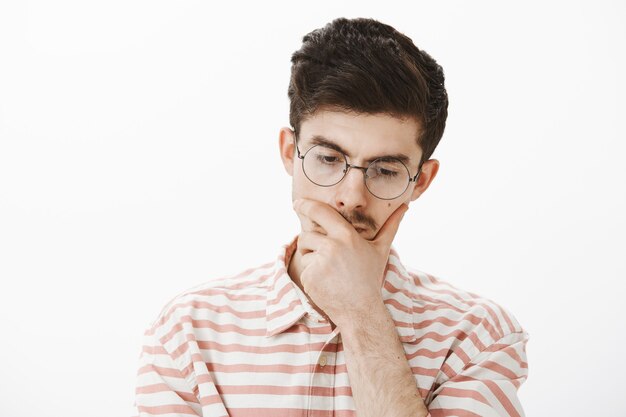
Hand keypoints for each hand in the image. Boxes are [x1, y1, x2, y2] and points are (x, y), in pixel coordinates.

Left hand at [293, 198, 407, 327]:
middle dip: (311, 241)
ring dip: (311, 257)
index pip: (319, 211)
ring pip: (304, 250)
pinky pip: (303, 266)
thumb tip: (405, 206)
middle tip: (325, 256)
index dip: (305, 205)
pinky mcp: (309, 276)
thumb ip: (391, 225)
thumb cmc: (369, 277)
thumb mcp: (381, 249)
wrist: (360, 309)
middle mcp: (332, 246)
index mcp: (346, 235)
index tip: (298, 203)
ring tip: (330, 271)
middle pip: (307, 233)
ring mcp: (319, 261)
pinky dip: (310, 273)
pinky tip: (325, 282)